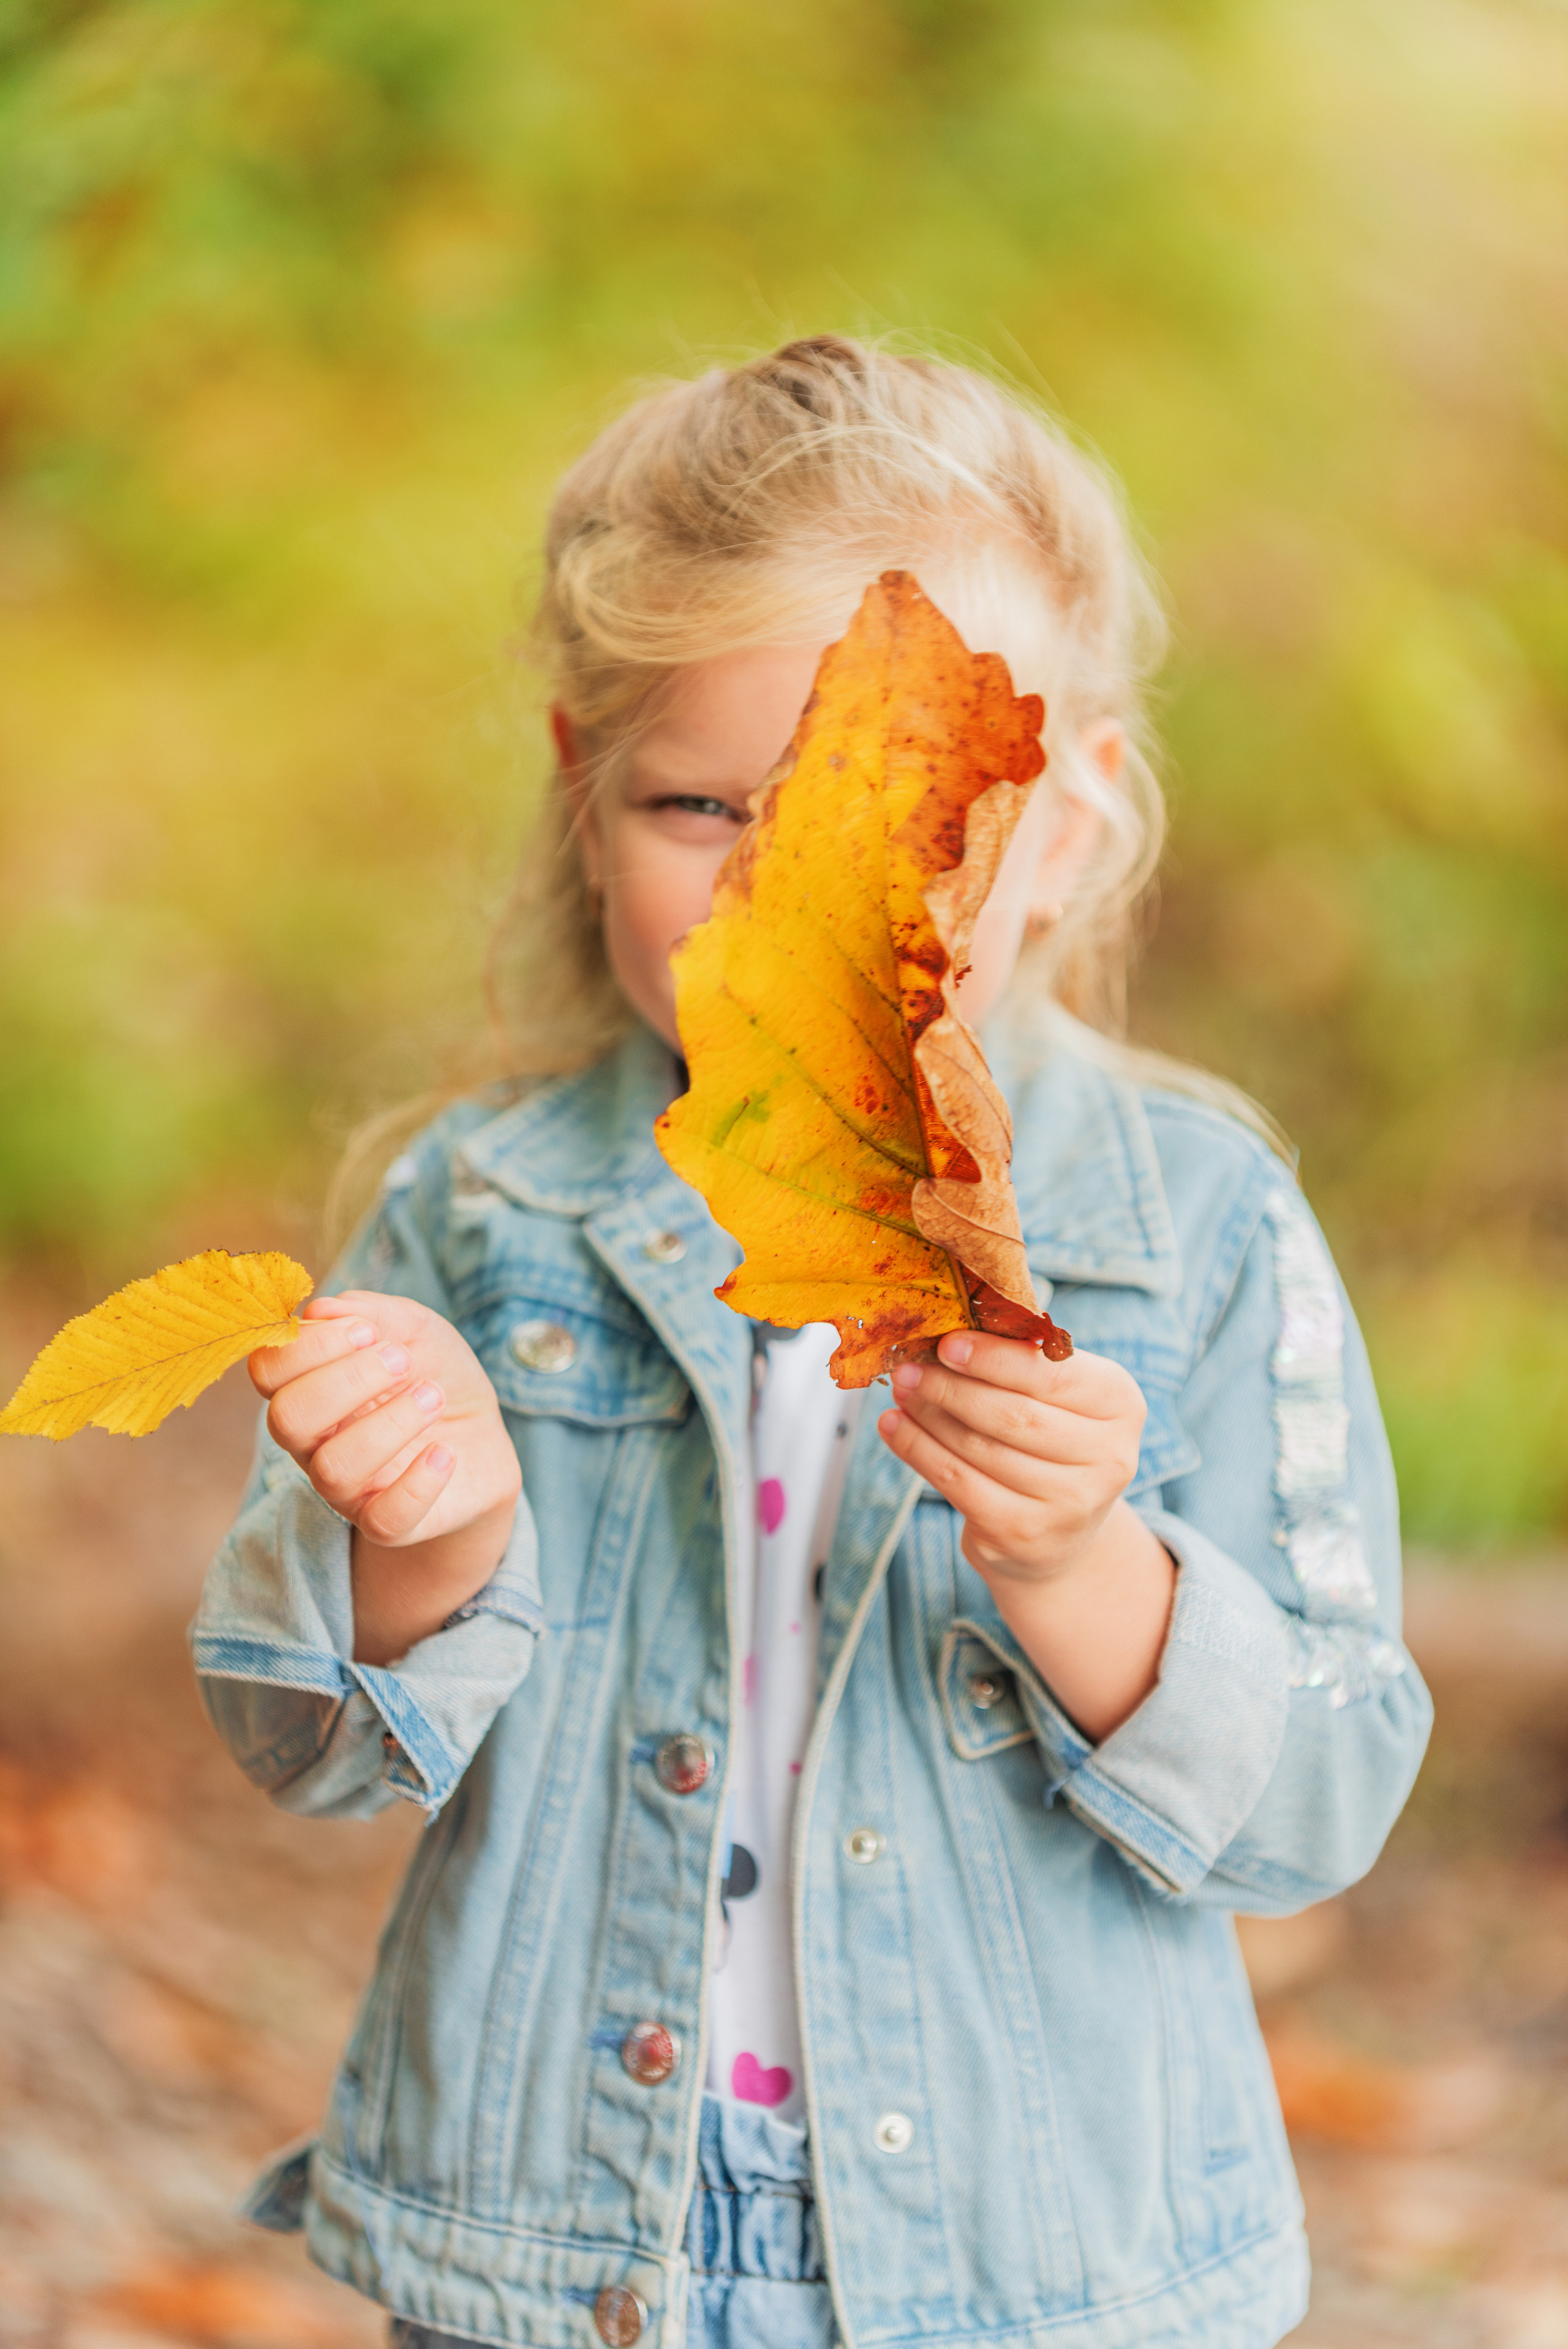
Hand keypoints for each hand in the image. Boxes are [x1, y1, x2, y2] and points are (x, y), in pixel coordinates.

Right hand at [250, 1292, 520, 1548]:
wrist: (481, 1435)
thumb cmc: (432, 1374)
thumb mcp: (413, 1328)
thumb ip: (369, 1311)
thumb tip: (318, 1311)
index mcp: (307, 1387)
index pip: (267, 1369)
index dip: (310, 1345)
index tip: (368, 1330)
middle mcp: (314, 1441)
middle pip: (288, 1419)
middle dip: (346, 1381)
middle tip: (403, 1360)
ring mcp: (347, 1488)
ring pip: (334, 1469)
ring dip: (389, 1424)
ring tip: (433, 1397)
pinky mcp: (387, 1523)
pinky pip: (383, 1521)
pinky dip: (418, 1483)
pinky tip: (443, 1452)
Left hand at [877, 1330, 1174, 1740]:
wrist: (1063, 1534)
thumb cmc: (1052, 1441)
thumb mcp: (1058, 1398)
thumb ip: (1020, 1364)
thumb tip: (946, 1330)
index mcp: (1121, 1404)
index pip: (1054, 1376)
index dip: (995, 1359)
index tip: (948, 1342)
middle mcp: (1108, 1458)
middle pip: (1014, 1415)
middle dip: (952, 1387)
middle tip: (909, 1366)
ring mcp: (1070, 1503)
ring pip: (980, 1448)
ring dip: (929, 1415)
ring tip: (900, 1390)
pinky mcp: (1025, 1534)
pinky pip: (958, 1483)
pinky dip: (918, 1450)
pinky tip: (894, 1427)